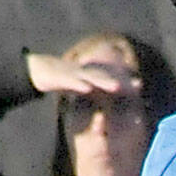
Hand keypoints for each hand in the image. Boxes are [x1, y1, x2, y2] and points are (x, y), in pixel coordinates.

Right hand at [25, 52, 141, 100]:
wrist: (35, 69)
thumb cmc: (60, 79)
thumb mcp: (78, 86)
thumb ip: (91, 92)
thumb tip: (102, 106)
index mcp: (90, 76)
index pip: (110, 78)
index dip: (124, 81)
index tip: (140, 85)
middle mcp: (85, 73)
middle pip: (106, 77)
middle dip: (121, 81)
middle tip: (138, 85)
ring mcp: (73, 74)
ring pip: (91, 78)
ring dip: (105, 82)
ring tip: (117, 87)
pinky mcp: (61, 76)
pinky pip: (71, 81)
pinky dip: (79, 84)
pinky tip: (88, 88)